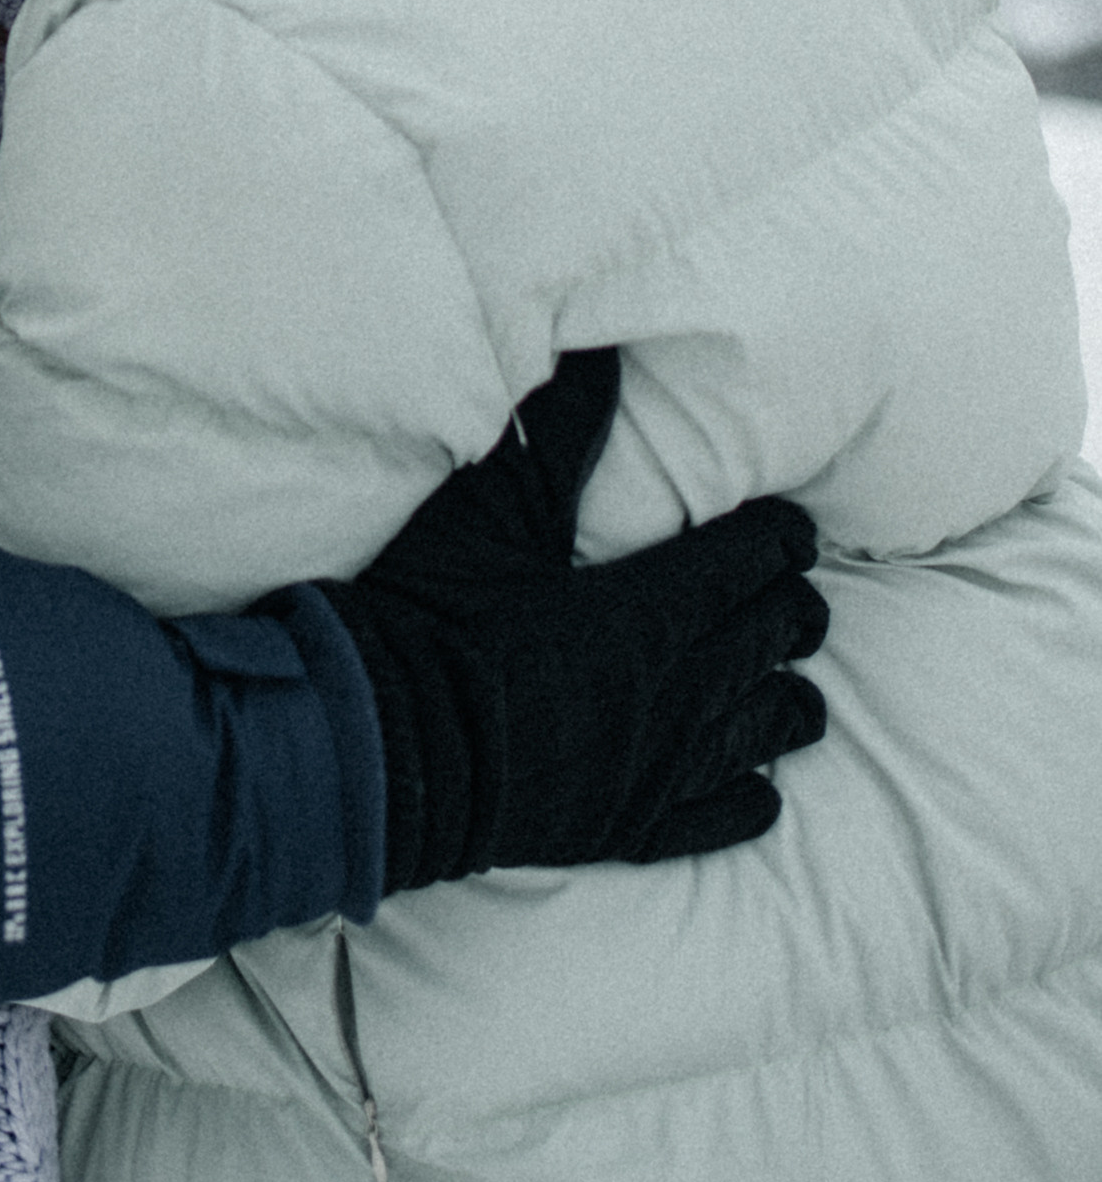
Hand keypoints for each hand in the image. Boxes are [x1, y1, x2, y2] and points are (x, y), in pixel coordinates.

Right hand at [319, 348, 828, 889]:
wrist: (388, 749)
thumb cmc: (435, 619)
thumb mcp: (490, 510)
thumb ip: (557, 432)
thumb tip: (598, 353)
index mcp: (651, 605)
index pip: (753, 560)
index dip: (781, 539)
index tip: (790, 528)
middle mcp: (679, 688)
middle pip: (774, 638)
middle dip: (792, 608)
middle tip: (792, 591)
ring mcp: (663, 767)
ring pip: (767, 728)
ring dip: (787, 697)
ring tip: (791, 684)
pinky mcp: (636, 827)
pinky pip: (726, 814)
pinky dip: (750, 794)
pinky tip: (756, 785)